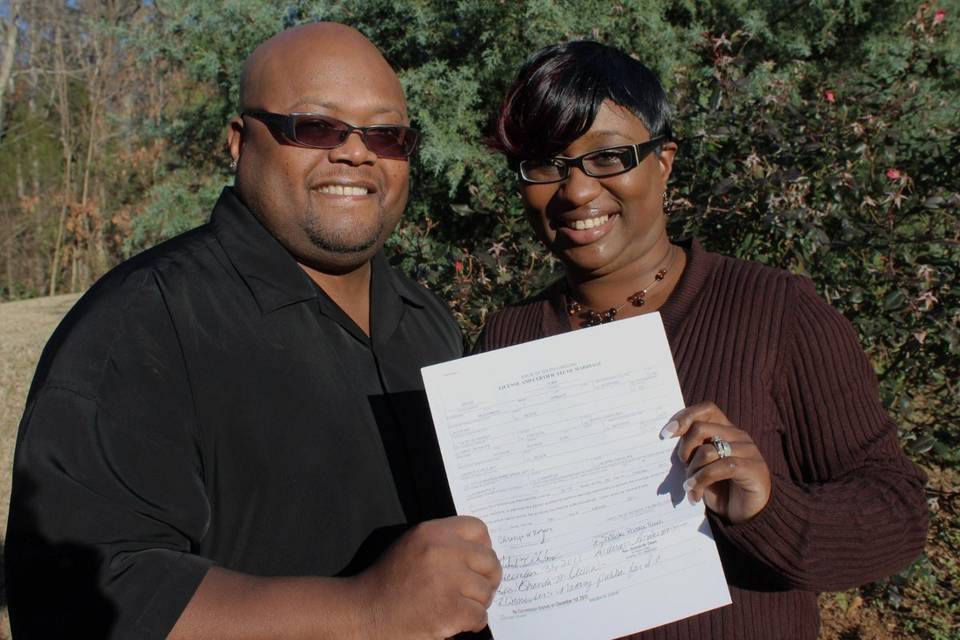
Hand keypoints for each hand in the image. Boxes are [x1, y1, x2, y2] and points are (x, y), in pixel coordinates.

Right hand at [355, 515, 501, 638]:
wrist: (364, 612)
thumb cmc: (388, 581)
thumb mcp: (412, 546)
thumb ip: (443, 542)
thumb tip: (479, 551)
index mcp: (432, 532)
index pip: (478, 529)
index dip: (483, 547)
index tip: (478, 563)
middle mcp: (442, 551)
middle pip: (490, 560)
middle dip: (488, 578)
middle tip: (477, 590)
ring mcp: (448, 581)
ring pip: (486, 591)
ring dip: (477, 603)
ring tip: (459, 607)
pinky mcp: (450, 610)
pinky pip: (480, 616)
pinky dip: (471, 623)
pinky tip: (455, 622)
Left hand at [661, 402, 771, 523]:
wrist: (746, 516)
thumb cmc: (721, 490)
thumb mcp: (701, 467)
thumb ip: (691, 451)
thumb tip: (667, 438)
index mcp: (725, 430)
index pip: (706, 409)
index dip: (684, 417)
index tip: (665, 435)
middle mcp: (738, 436)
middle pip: (700, 428)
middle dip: (684, 449)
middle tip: (681, 467)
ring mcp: (748, 451)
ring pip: (708, 451)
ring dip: (692, 471)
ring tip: (689, 487)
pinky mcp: (754, 468)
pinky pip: (721, 467)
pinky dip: (702, 480)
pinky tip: (694, 494)